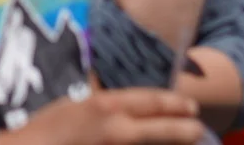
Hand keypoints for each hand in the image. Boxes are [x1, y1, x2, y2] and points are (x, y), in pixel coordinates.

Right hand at [11, 87, 201, 144]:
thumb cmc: (45, 128)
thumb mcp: (72, 106)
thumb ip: (99, 105)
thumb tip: (115, 105)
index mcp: (106, 105)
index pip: (150, 101)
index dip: (174, 104)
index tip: (191, 107)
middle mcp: (117, 128)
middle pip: (162, 128)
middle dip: (184, 129)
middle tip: (198, 130)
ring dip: (170, 142)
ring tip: (186, 142)